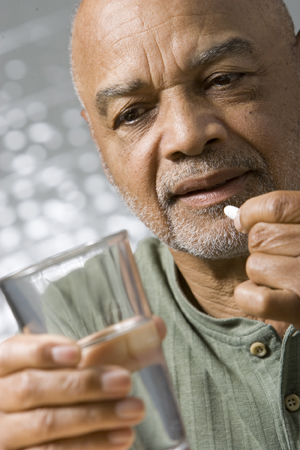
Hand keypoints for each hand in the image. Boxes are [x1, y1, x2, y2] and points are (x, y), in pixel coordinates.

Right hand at [0, 316, 166, 449]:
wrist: (25, 419)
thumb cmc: (53, 381)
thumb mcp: (67, 363)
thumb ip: (107, 346)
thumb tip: (156, 325)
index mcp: (4, 364)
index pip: (12, 353)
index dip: (41, 351)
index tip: (76, 352)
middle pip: (32, 389)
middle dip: (82, 385)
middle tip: (124, 381)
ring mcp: (4, 434)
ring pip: (44, 428)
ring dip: (93, 420)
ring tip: (133, 413)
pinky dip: (87, 449)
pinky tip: (117, 441)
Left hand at [233, 191, 299, 329]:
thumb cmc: (299, 256)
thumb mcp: (297, 229)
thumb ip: (277, 215)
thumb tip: (234, 214)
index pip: (276, 206)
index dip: (252, 213)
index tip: (247, 222)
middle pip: (259, 236)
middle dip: (259, 248)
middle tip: (279, 258)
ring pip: (254, 265)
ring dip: (259, 275)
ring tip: (282, 280)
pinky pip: (255, 298)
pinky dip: (250, 298)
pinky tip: (269, 297)